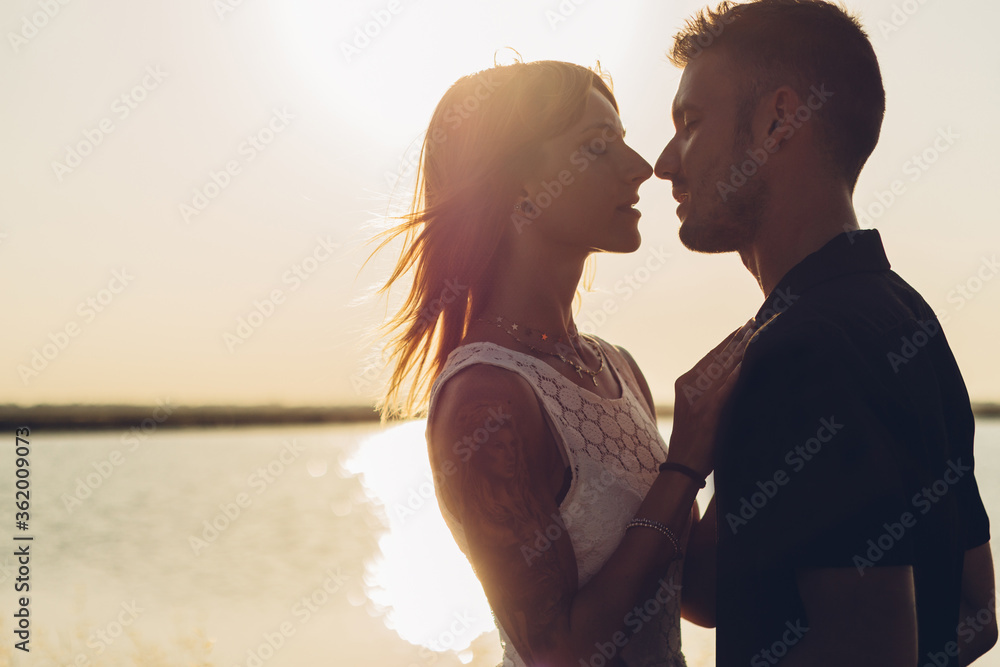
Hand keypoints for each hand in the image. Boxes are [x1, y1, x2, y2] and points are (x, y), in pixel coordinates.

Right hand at [666, 320, 753, 474]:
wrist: (682, 465)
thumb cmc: (692, 442)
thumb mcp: (693, 410)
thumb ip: (706, 392)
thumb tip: (729, 376)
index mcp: (685, 384)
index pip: (709, 357)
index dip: (726, 342)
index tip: (741, 328)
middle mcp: (689, 386)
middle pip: (716, 357)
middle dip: (736, 339)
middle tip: (752, 322)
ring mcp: (698, 398)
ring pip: (722, 367)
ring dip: (740, 348)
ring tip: (754, 332)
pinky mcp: (709, 410)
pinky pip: (725, 387)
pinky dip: (736, 372)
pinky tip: (747, 361)